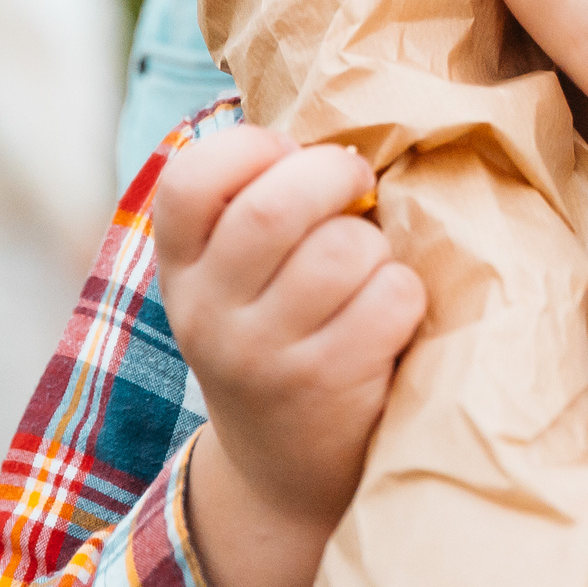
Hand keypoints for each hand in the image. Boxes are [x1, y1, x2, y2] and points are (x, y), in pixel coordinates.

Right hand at [153, 127, 424, 586]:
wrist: (286, 477)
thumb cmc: (282, 337)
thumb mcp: (239, 279)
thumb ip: (261, 205)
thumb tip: (340, 109)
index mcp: (182, 266)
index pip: (191, 179)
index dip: (253, 148)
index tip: (290, 158)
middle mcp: (207, 312)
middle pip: (274, 210)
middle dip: (335, 177)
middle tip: (358, 186)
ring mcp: (260, 356)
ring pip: (343, 251)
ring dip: (378, 247)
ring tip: (371, 270)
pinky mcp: (322, 387)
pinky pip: (389, 297)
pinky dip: (405, 293)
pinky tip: (391, 317)